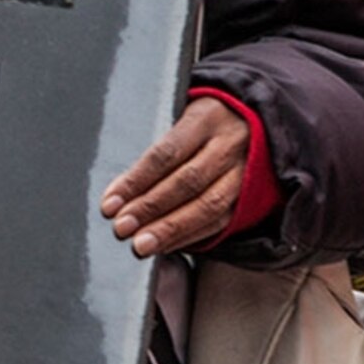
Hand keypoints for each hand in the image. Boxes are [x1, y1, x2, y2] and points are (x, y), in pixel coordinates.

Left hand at [101, 96, 250, 256]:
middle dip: (151, 208)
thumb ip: (155, 151)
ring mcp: (243, 172)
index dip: (136, 181)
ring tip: (142, 245)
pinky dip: (190, 236)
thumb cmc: (202, 124)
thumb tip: (118, 194)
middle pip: (188, 181)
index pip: (166, 153)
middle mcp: (230, 144)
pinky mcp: (250, 197)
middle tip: (123, 227)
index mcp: (206, 117)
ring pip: (208, 206)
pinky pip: (220, 222)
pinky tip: (165, 246)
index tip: (111, 203)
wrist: (252, 127)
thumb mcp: (180, 118)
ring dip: (171, 230)